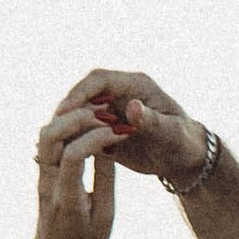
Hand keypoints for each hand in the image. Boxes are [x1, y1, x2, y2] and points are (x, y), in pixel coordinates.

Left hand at [11, 91, 118, 238]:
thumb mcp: (104, 217)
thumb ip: (105, 179)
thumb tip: (109, 144)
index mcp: (67, 198)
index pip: (74, 155)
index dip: (95, 138)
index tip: (117, 133)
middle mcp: (49, 183)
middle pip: (50, 136)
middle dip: (77, 118)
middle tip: (105, 115)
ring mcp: (42, 177)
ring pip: (46, 134)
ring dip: (70, 120)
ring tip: (98, 118)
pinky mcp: (42, 174)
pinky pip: (49, 142)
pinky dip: (67, 128)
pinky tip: (88, 128)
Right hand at [68, 66, 211, 190]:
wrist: (185, 158)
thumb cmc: (183, 142)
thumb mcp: (170, 133)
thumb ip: (151, 120)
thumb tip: (132, 108)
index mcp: (135, 85)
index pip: (98, 80)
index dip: (79, 93)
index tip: (65, 111)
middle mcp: (120, 94)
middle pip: (83, 94)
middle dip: (67, 111)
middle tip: (52, 131)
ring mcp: (111, 111)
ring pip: (79, 113)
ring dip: (67, 126)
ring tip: (54, 144)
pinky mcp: (105, 129)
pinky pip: (83, 130)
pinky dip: (72, 140)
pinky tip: (62, 154)